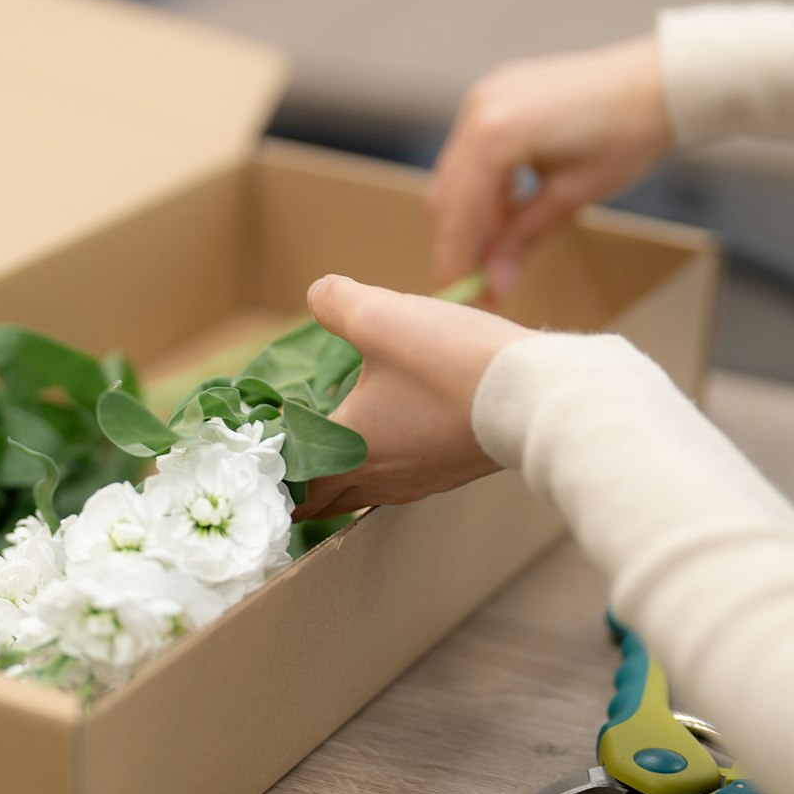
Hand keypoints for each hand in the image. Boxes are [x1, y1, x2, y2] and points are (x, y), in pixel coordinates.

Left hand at [293, 275, 533, 520]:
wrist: (535, 394)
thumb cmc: (449, 361)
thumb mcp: (380, 315)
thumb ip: (336, 302)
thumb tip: (317, 295)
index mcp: (347, 450)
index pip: (291, 484)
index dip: (270, 472)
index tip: (258, 451)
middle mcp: (378, 479)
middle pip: (323, 498)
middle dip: (300, 482)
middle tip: (286, 453)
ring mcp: (419, 482)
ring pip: (363, 490)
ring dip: (341, 473)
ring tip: (333, 441)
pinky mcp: (451, 473)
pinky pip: (400, 479)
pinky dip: (382, 464)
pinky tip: (394, 430)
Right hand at [429, 33, 672, 297]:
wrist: (658, 81)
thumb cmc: (626, 136)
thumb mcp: (573, 196)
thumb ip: (523, 238)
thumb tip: (494, 286)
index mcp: (495, 134)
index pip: (459, 211)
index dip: (455, 260)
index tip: (457, 299)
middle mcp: (478, 110)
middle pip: (447, 194)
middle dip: (458, 242)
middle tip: (476, 287)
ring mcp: (483, 97)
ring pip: (456, 175)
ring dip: (469, 218)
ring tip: (495, 259)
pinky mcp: (494, 96)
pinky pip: (472, 152)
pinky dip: (481, 188)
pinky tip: (505, 217)